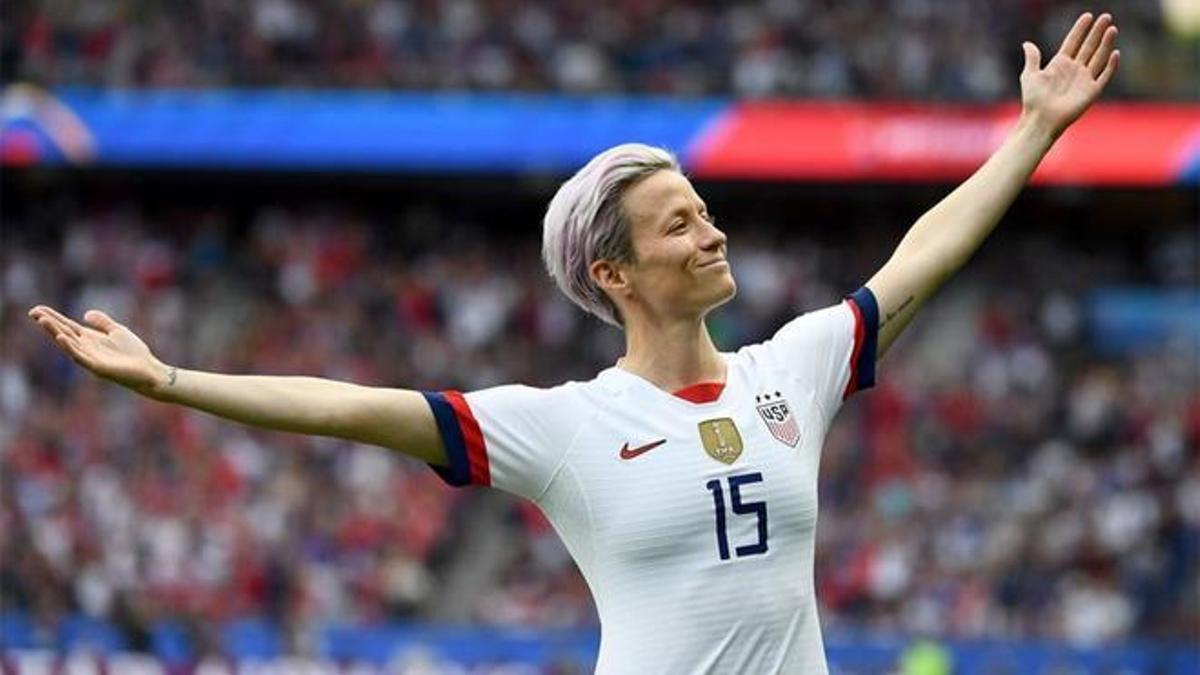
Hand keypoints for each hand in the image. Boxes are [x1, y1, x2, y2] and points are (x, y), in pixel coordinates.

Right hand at [28, 305, 171, 396]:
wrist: (149, 370)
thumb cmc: (134, 353)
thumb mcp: (117, 331)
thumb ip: (102, 322)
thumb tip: (85, 314)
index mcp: (90, 339)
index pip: (67, 326)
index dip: (53, 318)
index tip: (37, 309)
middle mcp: (87, 348)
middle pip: (64, 333)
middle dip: (49, 323)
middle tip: (33, 312)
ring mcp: (90, 358)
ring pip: (68, 344)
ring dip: (55, 332)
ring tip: (43, 321)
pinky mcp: (97, 367)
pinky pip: (80, 357)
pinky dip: (70, 347)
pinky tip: (62, 337)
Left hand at [1020, 12, 1119, 138]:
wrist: (1041, 119)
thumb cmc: (1033, 99)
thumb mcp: (1030, 75)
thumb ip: (1032, 58)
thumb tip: (1027, 43)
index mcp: (1060, 64)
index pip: (1073, 42)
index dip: (1080, 29)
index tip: (1088, 16)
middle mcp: (1074, 69)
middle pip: (1089, 46)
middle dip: (1097, 31)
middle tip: (1106, 16)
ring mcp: (1084, 79)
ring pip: (1098, 57)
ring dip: (1106, 44)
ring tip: (1112, 29)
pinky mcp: (1092, 91)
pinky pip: (1104, 76)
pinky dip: (1110, 65)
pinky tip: (1114, 53)